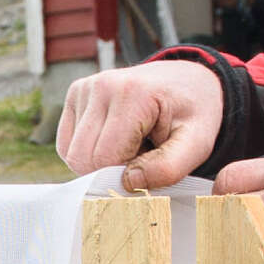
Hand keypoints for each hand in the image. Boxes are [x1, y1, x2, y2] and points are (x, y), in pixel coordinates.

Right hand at [54, 59, 227, 187]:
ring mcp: (85, 87)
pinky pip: (67, 143)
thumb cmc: (192, 114)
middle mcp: (101, 85)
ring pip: (71, 153)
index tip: (150, 165)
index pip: (104, 158)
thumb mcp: (196, 144)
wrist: (187, 81)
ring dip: (99, 161)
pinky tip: (114, 139)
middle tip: (141, 156)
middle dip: (109, 170)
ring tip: (131, 144)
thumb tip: (128, 183)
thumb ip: (168, 168)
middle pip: (81, 158)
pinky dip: (88, 151)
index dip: (124, 175)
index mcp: (132, 95)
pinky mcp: (76, 93)